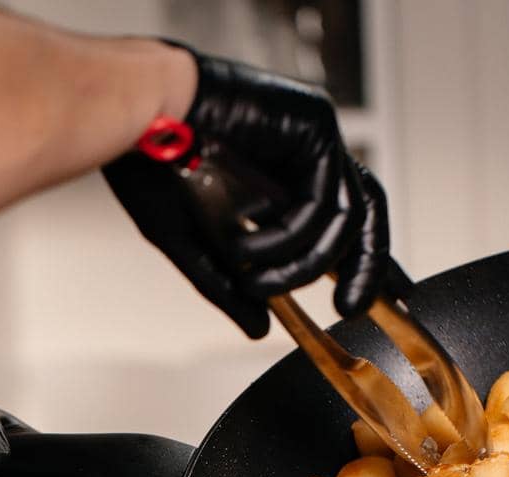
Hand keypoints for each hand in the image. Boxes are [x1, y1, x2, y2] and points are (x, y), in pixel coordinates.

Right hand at [103, 47, 391, 338]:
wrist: (133, 115)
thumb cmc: (147, 162)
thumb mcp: (192, 242)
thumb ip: (227, 285)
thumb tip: (259, 329)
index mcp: (282, 176)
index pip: (342, 221)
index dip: (364, 261)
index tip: (376, 300)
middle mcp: (304, 155)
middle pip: (364, 215)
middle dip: (365, 268)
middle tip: (349, 309)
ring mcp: (313, 137)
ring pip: (347, 216)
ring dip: (305, 264)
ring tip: (259, 281)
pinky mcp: (314, 124)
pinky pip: (325, 200)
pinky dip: (291, 237)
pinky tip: (249, 244)